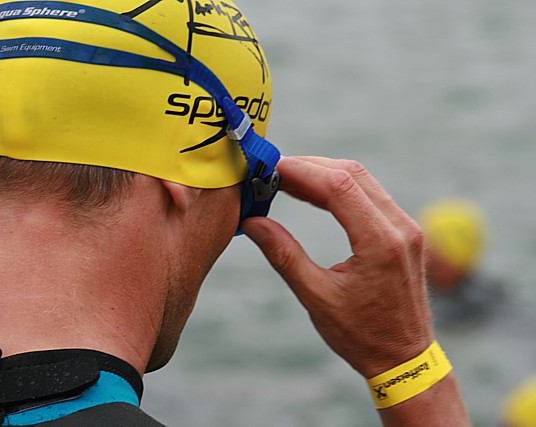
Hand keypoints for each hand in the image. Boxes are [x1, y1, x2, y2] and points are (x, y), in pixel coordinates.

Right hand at [241, 156, 432, 378]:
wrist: (404, 359)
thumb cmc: (361, 335)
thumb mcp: (316, 297)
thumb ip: (284, 255)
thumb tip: (251, 222)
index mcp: (381, 243)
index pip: (338, 186)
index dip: (301, 170)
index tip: (270, 167)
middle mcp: (400, 227)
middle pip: (352, 173)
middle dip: (309, 166)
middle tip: (272, 172)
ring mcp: (406, 227)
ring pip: (362, 180)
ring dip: (323, 174)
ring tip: (285, 180)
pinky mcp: (404, 232)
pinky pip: (370, 195)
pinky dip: (339, 189)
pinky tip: (312, 195)